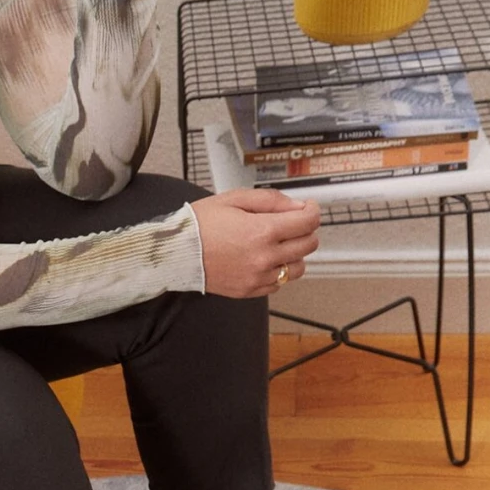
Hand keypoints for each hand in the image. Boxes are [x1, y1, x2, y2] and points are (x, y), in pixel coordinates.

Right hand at [192, 189, 321, 297]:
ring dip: (295, 254)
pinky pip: (278, 284)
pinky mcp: (249, 291)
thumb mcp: (235, 199)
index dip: (313, 211)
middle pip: (308, 245)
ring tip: (279, 245)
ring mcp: (257, 277)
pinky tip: (264, 260)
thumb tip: (297, 207)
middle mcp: (264, 257)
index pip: (307, 222)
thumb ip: (270, 200)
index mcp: (262, 230)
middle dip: (306, 230)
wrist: (176, 252)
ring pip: (298, 268)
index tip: (309, 208)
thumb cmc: (200, 224)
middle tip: (293, 223)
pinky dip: (278, 272)